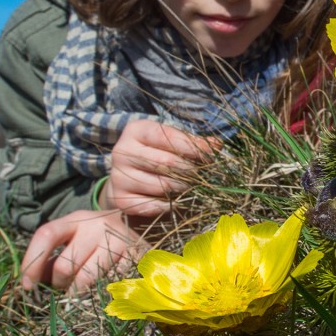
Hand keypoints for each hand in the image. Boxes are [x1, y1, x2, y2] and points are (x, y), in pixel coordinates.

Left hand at [20, 210, 145, 293]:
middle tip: (65, 287)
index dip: (32, 262)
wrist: (139, 226)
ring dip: (79, 292)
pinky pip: (108, 285)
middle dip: (59, 284)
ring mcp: (118, 240)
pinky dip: (101, 292)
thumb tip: (33, 282)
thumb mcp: (74, 239)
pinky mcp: (135, 256)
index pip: (46, 234)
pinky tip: (104, 286)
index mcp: (76, 219)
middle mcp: (97, 225)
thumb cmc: (96, 239)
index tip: (28, 285)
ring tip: (82, 289)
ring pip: (86, 279)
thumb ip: (53, 257)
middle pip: (65, 265)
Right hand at [104, 119, 221, 216]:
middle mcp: (122, 151)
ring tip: (193, 187)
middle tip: (204, 176)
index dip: (194, 147)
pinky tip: (177, 201)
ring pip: (162, 185)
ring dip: (183, 189)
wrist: (129, 179)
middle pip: (167, 162)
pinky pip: (153, 205)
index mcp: (136, 130)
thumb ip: (194, 142)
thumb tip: (216, 144)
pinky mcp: (120, 199)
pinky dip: (170, 205)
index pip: (169, 137)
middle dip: (191, 170)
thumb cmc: (157, 154)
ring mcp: (118, 176)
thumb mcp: (172, 142)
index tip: (211, 155)